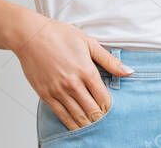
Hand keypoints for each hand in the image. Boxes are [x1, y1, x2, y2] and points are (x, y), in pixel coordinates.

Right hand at [13, 19, 132, 130]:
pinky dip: (71, 124)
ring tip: (92, 124)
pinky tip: (77, 125)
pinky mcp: (46, 95)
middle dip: (100, 118)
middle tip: (103, 118)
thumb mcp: (88, 42)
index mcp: (86, 71)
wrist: (31, 35)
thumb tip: (129, 71)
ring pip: (78, 117)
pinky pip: (61, 116)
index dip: (109, 108)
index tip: (110, 108)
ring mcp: (58, 91)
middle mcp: (73, 84)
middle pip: (93, 112)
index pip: (104, 100)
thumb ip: (109, 60)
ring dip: (87, 124)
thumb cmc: (58, 35)